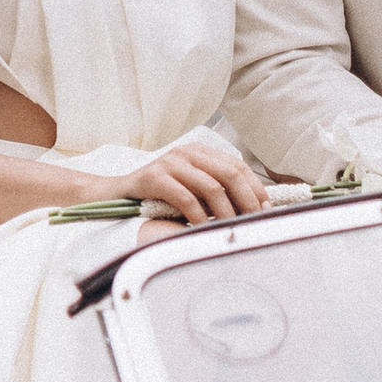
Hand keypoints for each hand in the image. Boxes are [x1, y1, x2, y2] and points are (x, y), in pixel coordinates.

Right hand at [118, 132, 270, 225]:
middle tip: (254, 221)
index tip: (266, 209)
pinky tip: (204, 229)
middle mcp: (187, 152)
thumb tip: (250, 210)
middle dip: (247, 199)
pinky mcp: (154, 177)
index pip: (238, 166)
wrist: (116, 193)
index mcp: (200, 151)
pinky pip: (186, 198)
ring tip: (231, 229)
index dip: (255, 188)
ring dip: (226, 211)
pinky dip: (199, 216)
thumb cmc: (158, 195)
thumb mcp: (190, 188)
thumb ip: (214, 191)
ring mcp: (170, 162)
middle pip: (229, 173)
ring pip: (211, 186)